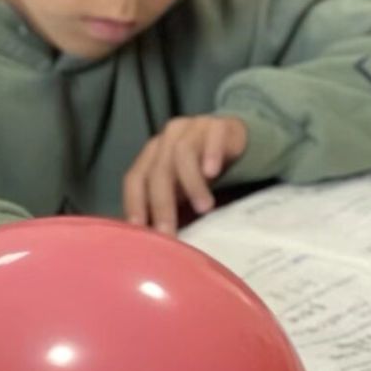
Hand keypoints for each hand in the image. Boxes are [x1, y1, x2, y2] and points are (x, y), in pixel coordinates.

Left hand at [121, 116, 249, 234]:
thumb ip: (165, 207)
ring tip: (204, 208)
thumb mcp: (181, 191)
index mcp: (152, 154)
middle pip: (158, 171)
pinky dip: (211, 154)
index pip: (135, 178)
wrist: (236, 141)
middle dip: (162, 204)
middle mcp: (167, 138)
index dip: (134, 204)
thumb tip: (150, 246)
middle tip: (171, 232)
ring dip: (191, 183)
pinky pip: (213, 136)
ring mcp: (193, 127)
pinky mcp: (219, 124)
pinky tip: (214, 171)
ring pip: (182, 152)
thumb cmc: (202, 171)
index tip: (140, 232)